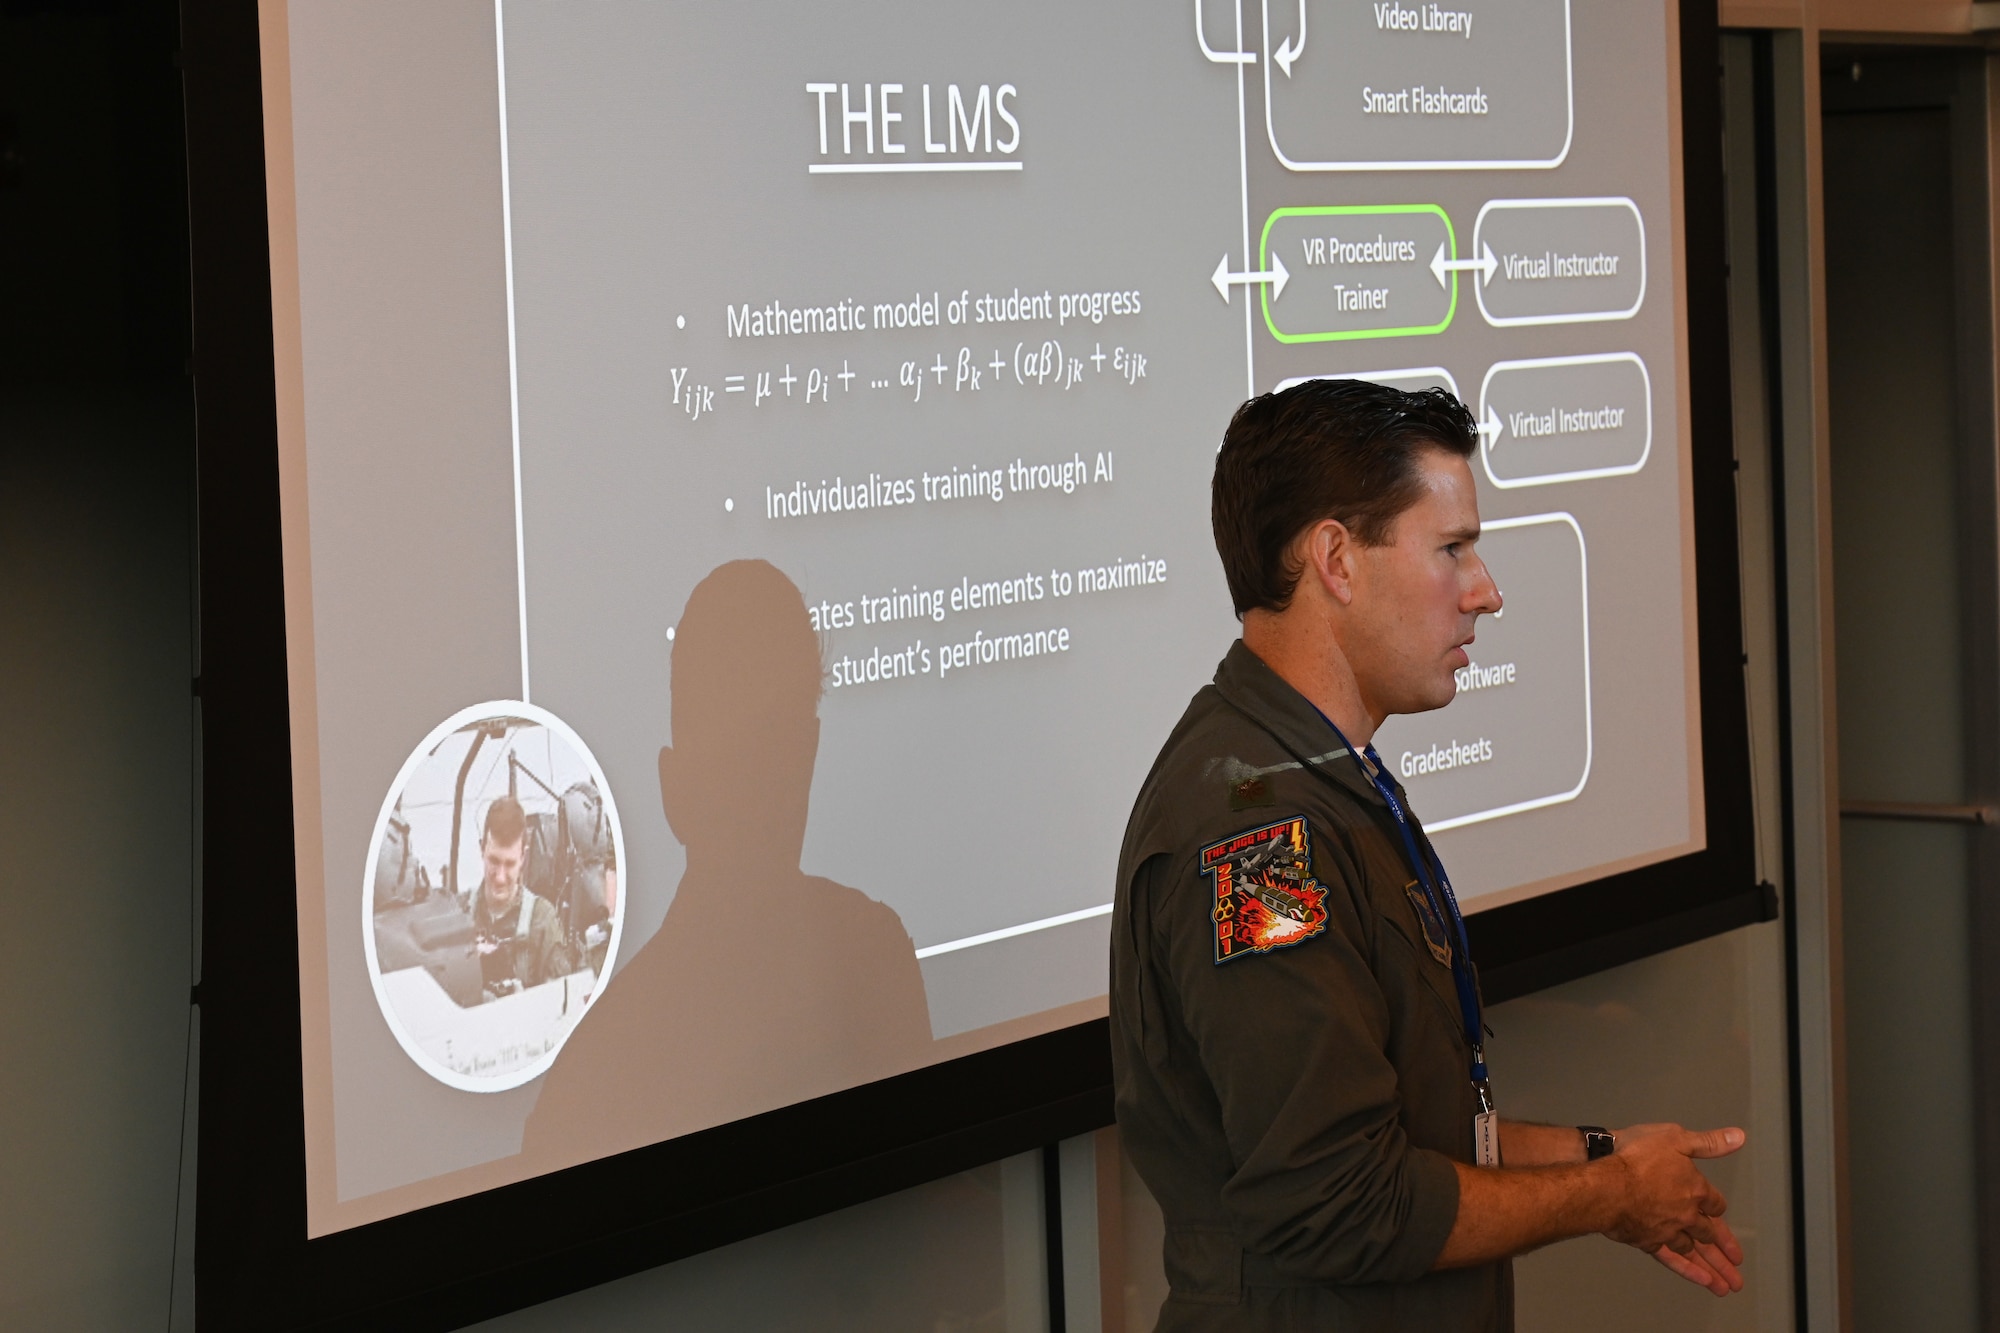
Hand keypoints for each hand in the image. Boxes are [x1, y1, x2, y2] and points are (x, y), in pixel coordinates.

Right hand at [1603, 1123, 1745, 1294]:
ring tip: (1727, 1286)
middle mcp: (1686, 1213)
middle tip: (1736, 1269)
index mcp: (1694, 1188)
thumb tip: (1738, 1138)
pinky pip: (1674, 1260)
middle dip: (1725, 1252)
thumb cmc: (1635, 1158)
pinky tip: (1702, 1281)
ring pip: (1695, 1252)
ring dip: (1714, 1269)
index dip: (1716, 1208)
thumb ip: (1708, 1142)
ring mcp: (1668, 1230)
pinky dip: (1689, 1272)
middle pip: (1710, 1234)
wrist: (1605, 1185)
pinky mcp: (1649, 1241)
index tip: (1719, 1217)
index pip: (1714, 1203)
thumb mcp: (1674, 1139)